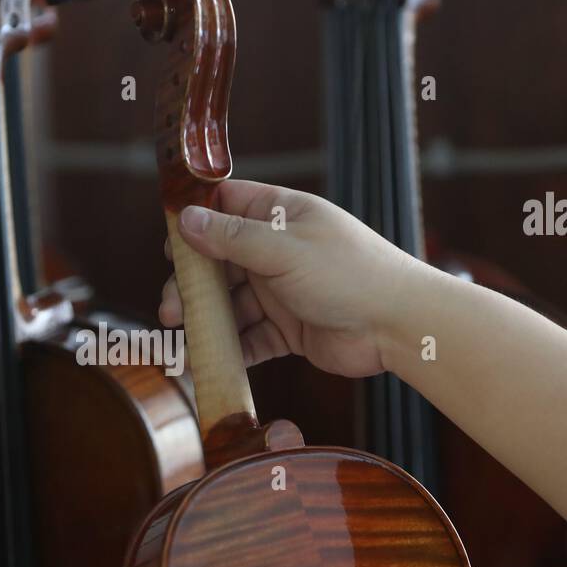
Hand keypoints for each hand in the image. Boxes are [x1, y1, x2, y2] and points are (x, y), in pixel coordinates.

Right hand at [158, 180, 417, 377]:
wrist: (398, 325)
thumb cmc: (350, 273)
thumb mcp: (283, 248)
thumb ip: (232, 237)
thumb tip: (186, 219)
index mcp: (279, 216)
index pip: (226, 205)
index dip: (194, 220)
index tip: (169, 244)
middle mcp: (277, 251)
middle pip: (218, 262)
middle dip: (192, 285)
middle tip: (171, 308)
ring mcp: (281, 291)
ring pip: (230, 304)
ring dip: (205, 320)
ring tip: (182, 337)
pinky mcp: (288, 330)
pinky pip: (249, 338)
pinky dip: (228, 349)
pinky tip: (207, 360)